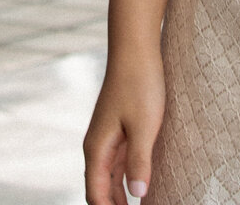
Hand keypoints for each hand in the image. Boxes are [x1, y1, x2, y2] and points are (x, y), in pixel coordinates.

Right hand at [84, 51, 165, 204]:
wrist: (135, 49)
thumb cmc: (139, 83)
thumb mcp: (144, 125)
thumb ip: (139, 162)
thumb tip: (138, 196)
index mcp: (97, 149)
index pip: (96, 196)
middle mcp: (97, 147)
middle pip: (100, 192)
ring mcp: (107, 139)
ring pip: (110, 181)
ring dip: (120, 200)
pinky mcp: (119, 131)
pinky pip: (119, 166)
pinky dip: (126, 183)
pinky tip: (141, 192)